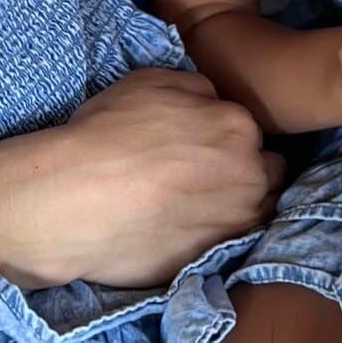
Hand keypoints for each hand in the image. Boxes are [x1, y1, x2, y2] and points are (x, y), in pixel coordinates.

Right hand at [30, 70, 283, 286]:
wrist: (74, 201)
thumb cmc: (106, 134)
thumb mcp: (150, 83)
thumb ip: (197, 89)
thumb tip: (213, 101)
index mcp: (238, 126)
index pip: (252, 134)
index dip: (227, 141)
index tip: (204, 149)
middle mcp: (250, 175)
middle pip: (267, 174)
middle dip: (245, 173)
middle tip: (205, 178)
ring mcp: (236, 222)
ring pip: (256, 212)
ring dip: (237, 207)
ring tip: (197, 207)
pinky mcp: (213, 260)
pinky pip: (229, 246)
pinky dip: (216, 237)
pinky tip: (187, 230)